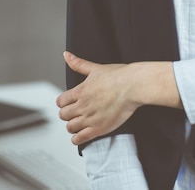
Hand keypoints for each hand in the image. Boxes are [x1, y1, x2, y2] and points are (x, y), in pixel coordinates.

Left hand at [56, 52, 181, 145]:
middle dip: (68, 113)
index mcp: (80, 91)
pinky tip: (82, 134)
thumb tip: (66, 55)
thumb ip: (79, 64)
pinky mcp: (98, 129)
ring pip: (70, 127)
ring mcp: (90, 119)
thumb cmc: (119, 76)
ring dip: (73, 125)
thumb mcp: (95, 68)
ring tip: (79, 122)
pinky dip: (77, 138)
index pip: (60, 101)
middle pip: (63, 115)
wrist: (134, 86)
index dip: (64, 102)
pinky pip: (79, 139)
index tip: (69, 102)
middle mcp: (82, 106)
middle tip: (75, 112)